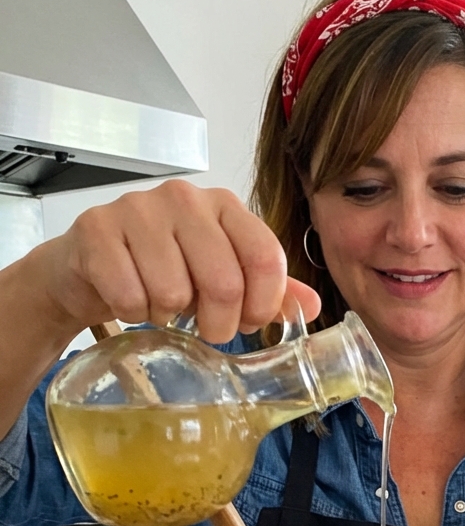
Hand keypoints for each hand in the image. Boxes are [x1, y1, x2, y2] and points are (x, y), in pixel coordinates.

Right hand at [41, 180, 320, 343]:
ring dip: (168, 315)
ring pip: (174, 292)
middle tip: (204, 327)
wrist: (91, 265)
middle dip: (218, 323)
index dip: (261, 304)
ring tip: (160, 304)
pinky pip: (130, 296)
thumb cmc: (162, 268)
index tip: (248, 321)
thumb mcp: (221, 277)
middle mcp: (185, 199)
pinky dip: (133, 312)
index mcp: (224, 207)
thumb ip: (267, 290)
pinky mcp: (97, 229)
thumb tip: (313, 306)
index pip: (265, 258)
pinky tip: (131, 298)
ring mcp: (138, 209)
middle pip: (224, 282)